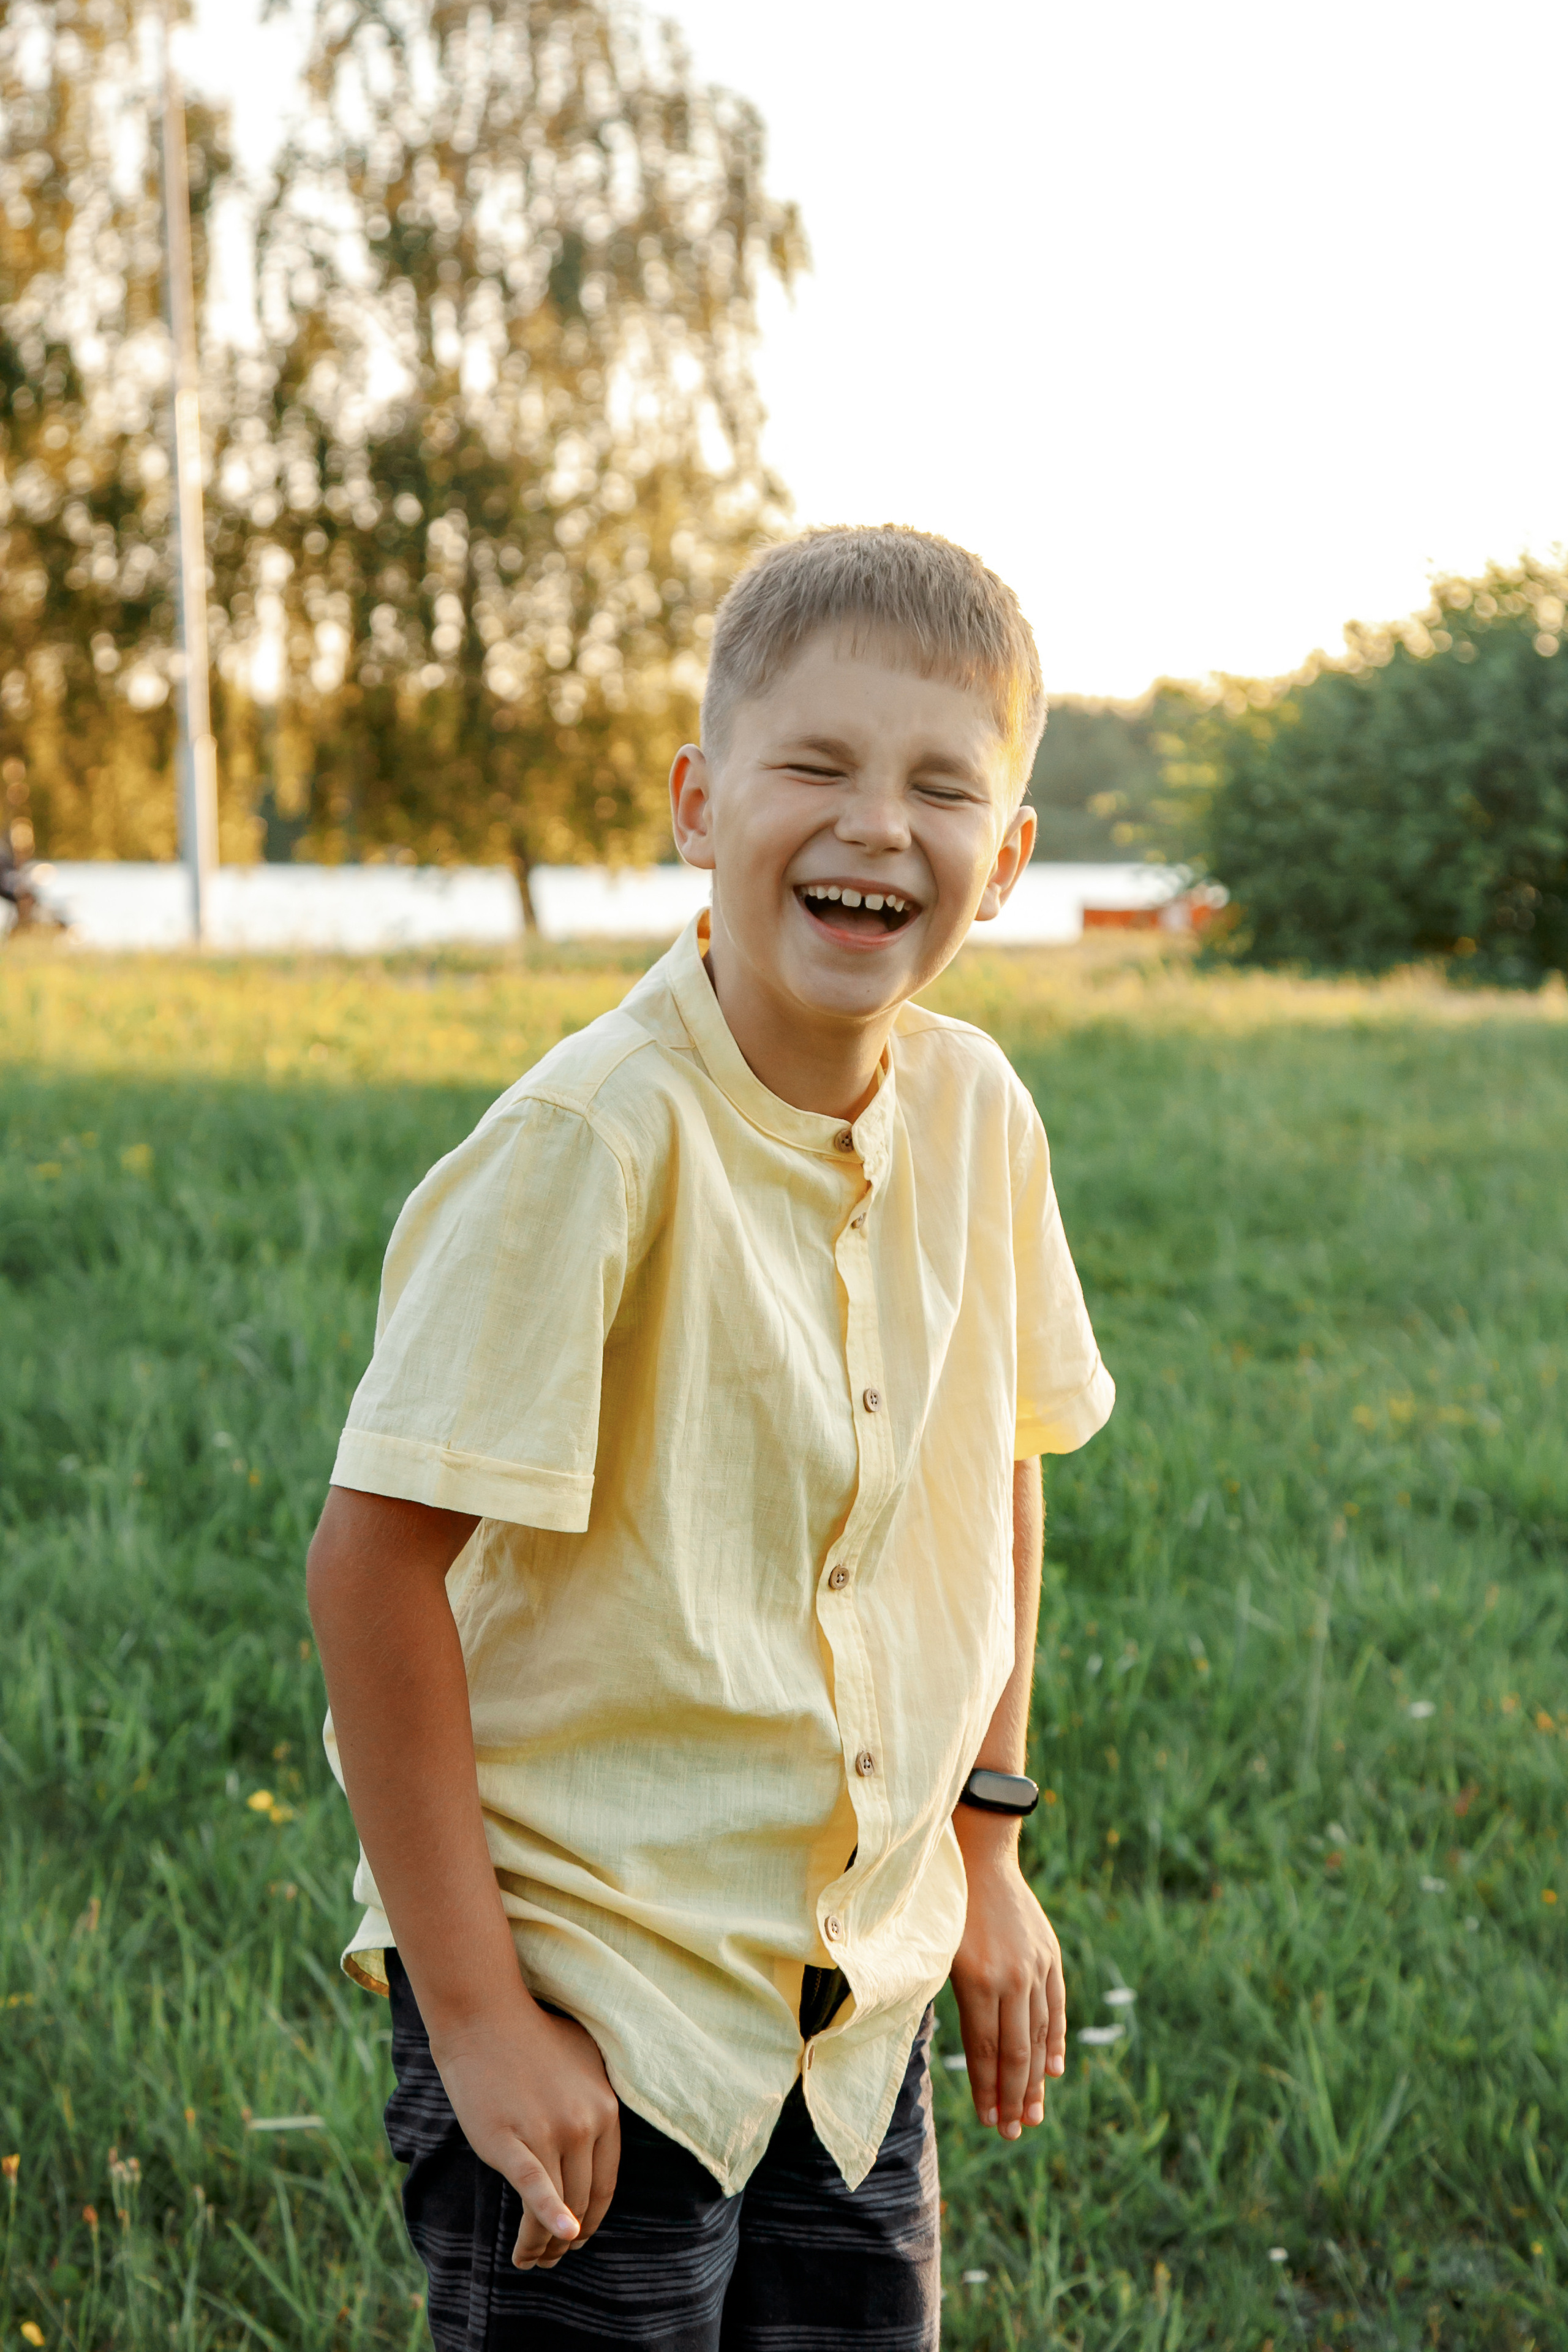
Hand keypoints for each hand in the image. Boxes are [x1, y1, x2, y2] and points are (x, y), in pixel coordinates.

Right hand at [428, 1995, 620, 2268]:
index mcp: (605, 2109)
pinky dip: (543, 2221)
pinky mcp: (511, 2143)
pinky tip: (540, 2247)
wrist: (485, 2018)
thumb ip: (596, 2101)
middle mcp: (584, 2124)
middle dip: (568, 2238)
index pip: (606, 2182)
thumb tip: (596, 2142)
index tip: (578, 2234)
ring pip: (557, 2205)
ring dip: (544, 2242)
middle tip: (552, 2257)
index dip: (593, 2217)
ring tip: (531, 2260)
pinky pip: (534, 2192)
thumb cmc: (532, 2037)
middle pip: (582, 2200)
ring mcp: (549, 2134)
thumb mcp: (583, 2062)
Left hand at [949, 1816, 1065, 2138]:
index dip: (986, 2090)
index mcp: (977, 1979)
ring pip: (1039, 2035)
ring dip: (1035, 2079)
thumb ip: (948, 1996)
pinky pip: (1055, 2008)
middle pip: (1016, 2051)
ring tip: (1033, 2115)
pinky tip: (1052, 2070)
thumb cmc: (945, 1905)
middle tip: (1012, 2133)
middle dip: (1013, 2097)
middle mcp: (1012, 1978)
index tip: (988, 2123)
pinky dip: (1055, 2041)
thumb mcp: (935, 1950)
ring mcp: (1035, 1967)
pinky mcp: (1049, 1956)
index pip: (984, 2050)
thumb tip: (954, 2046)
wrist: (980, 1856)